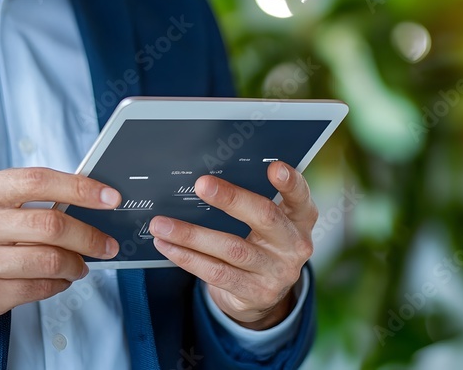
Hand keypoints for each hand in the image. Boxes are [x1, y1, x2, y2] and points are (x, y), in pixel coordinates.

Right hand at [0, 168, 120, 351]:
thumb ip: (14, 196)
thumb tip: (72, 198)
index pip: (39, 180)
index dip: (81, 188)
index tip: (108, 197)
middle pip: (51, 225)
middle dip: (89, 236)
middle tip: (105, 243)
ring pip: (49, 260)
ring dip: (76, 265)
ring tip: (81, 265)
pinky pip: (36, 288)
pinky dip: (57, 285)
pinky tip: (59, 280)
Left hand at [150, 162, 316, 329]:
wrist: (263, 295)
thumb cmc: (260, 244)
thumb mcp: (267, 223)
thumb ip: (251, 202)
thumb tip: (206, 181)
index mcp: (300, 219)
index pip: (300, 197)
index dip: (290, 182)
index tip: (274, 167)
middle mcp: (294, 245)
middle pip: (264, 217)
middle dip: (231, 199)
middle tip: (201, 184)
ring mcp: (277, 272)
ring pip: (231, 248)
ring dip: (192, 234)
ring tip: (162, 224)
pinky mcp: (256, 293)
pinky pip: (216, 272)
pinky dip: (188, 257)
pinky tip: (167, 246)